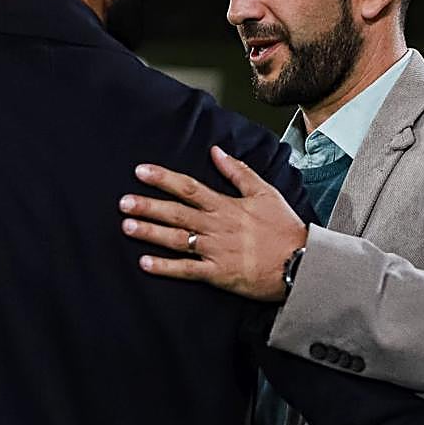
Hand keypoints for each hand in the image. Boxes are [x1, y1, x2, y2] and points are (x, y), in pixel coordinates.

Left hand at [119, 145, 307, 300]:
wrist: (300, 262)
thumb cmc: (284, 227)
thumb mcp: (264, 192)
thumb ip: (238, 171)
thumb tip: (216, 151)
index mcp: (226, 206)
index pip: (189, 187)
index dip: (163, 178)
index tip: (141, 172)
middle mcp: (216, 226)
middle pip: (176, 213)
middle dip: (148, 205)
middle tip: (123, 201)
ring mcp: (215, 250)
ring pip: (176, 239)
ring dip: (150, 232)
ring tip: (127, 226)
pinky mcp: (217, 274)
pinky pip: (187, 270)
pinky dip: (166, 267)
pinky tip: (145, 262)